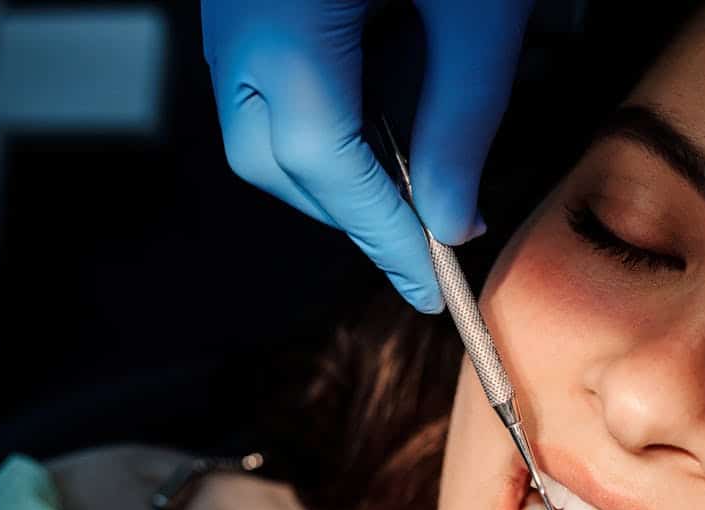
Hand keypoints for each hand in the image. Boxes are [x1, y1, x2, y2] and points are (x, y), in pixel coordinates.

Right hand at [200, 0, 532, 310]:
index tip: (428, 286)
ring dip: (329, 173)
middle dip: (346, 213)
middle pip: (266, 156)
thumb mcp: (476, 11)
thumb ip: (463, 114)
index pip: (319, 158)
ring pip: (255, 127)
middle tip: (421, 248)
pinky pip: (262, 85)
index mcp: (281, 16)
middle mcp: (234, 16)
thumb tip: (451, 222)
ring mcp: (229, 8)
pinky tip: (377, 133)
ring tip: (409, 194)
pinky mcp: (245, 1)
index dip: (378, 232)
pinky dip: (316, 126)